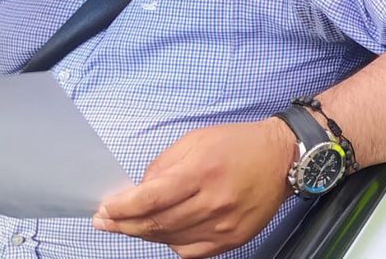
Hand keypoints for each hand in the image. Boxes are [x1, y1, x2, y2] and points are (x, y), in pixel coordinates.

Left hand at [93, 117, 293, 257]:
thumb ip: (164, 165)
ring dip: (143, 234)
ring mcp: (223, 224)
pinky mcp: (232, 239)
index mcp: (203, 170)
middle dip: (124, 224)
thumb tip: (138, 191)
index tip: (104, 210)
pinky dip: (170, 243)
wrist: (281, 158)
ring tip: (129, 226)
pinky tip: (164, 232)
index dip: (122, 208)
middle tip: (105, 222)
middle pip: (156, 223)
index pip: (152, 198)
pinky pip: (189, 251)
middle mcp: (213, 201)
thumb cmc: (237, 143)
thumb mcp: (198, 139)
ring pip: (169, 240)